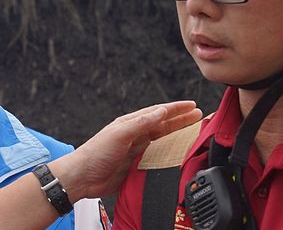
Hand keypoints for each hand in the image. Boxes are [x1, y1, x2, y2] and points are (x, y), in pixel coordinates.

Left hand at [50, 101, 200, 200]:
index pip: (158, 112)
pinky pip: (158, 157)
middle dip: (182, 119)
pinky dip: (170, 154)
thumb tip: (161, 111)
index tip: (192, 105)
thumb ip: (141, 122)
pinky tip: (178, 155)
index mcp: (131, 123)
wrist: (83, 177)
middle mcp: (135, 135)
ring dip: (178, 134)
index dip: (176, 109)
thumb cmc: (95, 153)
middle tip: (199, 114)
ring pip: (163, 139)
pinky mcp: (137, 166)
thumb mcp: (120, 134)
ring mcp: (137, 151)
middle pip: (164, 125)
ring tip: (193, 129)